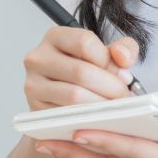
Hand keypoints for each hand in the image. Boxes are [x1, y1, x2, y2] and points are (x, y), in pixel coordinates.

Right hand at [22, 28, 137, 110]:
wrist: (64, 98)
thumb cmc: (86, 72)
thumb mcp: (106, 55)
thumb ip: (123, 49)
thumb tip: (123, 57)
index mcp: (55, 37)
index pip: (84, 42)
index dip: (109, 61)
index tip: (123, 76)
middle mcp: (38, 58)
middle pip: (80, 72)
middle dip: (110, 87)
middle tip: (124, 97)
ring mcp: (33, 85)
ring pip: (74, 96)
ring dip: (101, 105)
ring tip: (114, 107)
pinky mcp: (35, 109)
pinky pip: (65, 116)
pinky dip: (87, 119)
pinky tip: (99, 118)